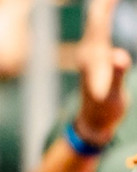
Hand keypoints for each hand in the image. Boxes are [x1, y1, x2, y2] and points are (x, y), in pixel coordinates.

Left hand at [77, 0, 130, 145]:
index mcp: (92, 58)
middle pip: (95, 19)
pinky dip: (104, 15)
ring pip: (96, 22)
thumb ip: (116, 76)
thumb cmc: (103, 111)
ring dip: (103, 6)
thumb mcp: (112, 96)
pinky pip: (100, 28)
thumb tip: (120, 58)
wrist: (92, 122)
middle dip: (103, 3)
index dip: (104, 7)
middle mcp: (88, 52)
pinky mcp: (96, 56)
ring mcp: (91, 54)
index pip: (98, 25)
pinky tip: (108, 6)